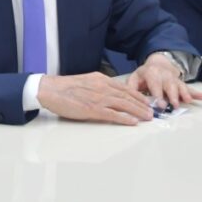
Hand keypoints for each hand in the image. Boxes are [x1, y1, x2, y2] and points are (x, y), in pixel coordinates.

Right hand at [37, 72, 152, 124]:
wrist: (50, 89)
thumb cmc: (64, 87)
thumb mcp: (86, 81)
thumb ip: (98, 86)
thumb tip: (109, 93)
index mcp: (101, 79)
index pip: (124, 88)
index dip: (137, 95)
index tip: (146, 101)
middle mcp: (103, 87)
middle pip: (128, 96)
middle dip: (142, 104)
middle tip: (151, 111)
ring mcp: (98, 98)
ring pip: (124, 105)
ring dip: (138, 111)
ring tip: (147, 117)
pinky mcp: (92, 109)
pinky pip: (113, 114)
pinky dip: (125, 118)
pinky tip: (133, 122)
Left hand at [127, 54, 201, 108]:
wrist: (158, 63)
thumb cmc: (145, 74)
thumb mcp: (135, 77)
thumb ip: (131, 87)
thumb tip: (130, 98)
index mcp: (152, 73)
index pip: (155, 84)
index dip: (158, 94)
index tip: (161, 105)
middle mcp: (165, 76)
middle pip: (170, 85)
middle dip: (173, 95)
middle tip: (175, 105)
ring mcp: (174, 79)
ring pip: (180, 86)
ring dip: (185, 94)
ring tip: (188, 101)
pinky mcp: (181, 83)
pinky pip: (189, 88)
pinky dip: (196, 93)